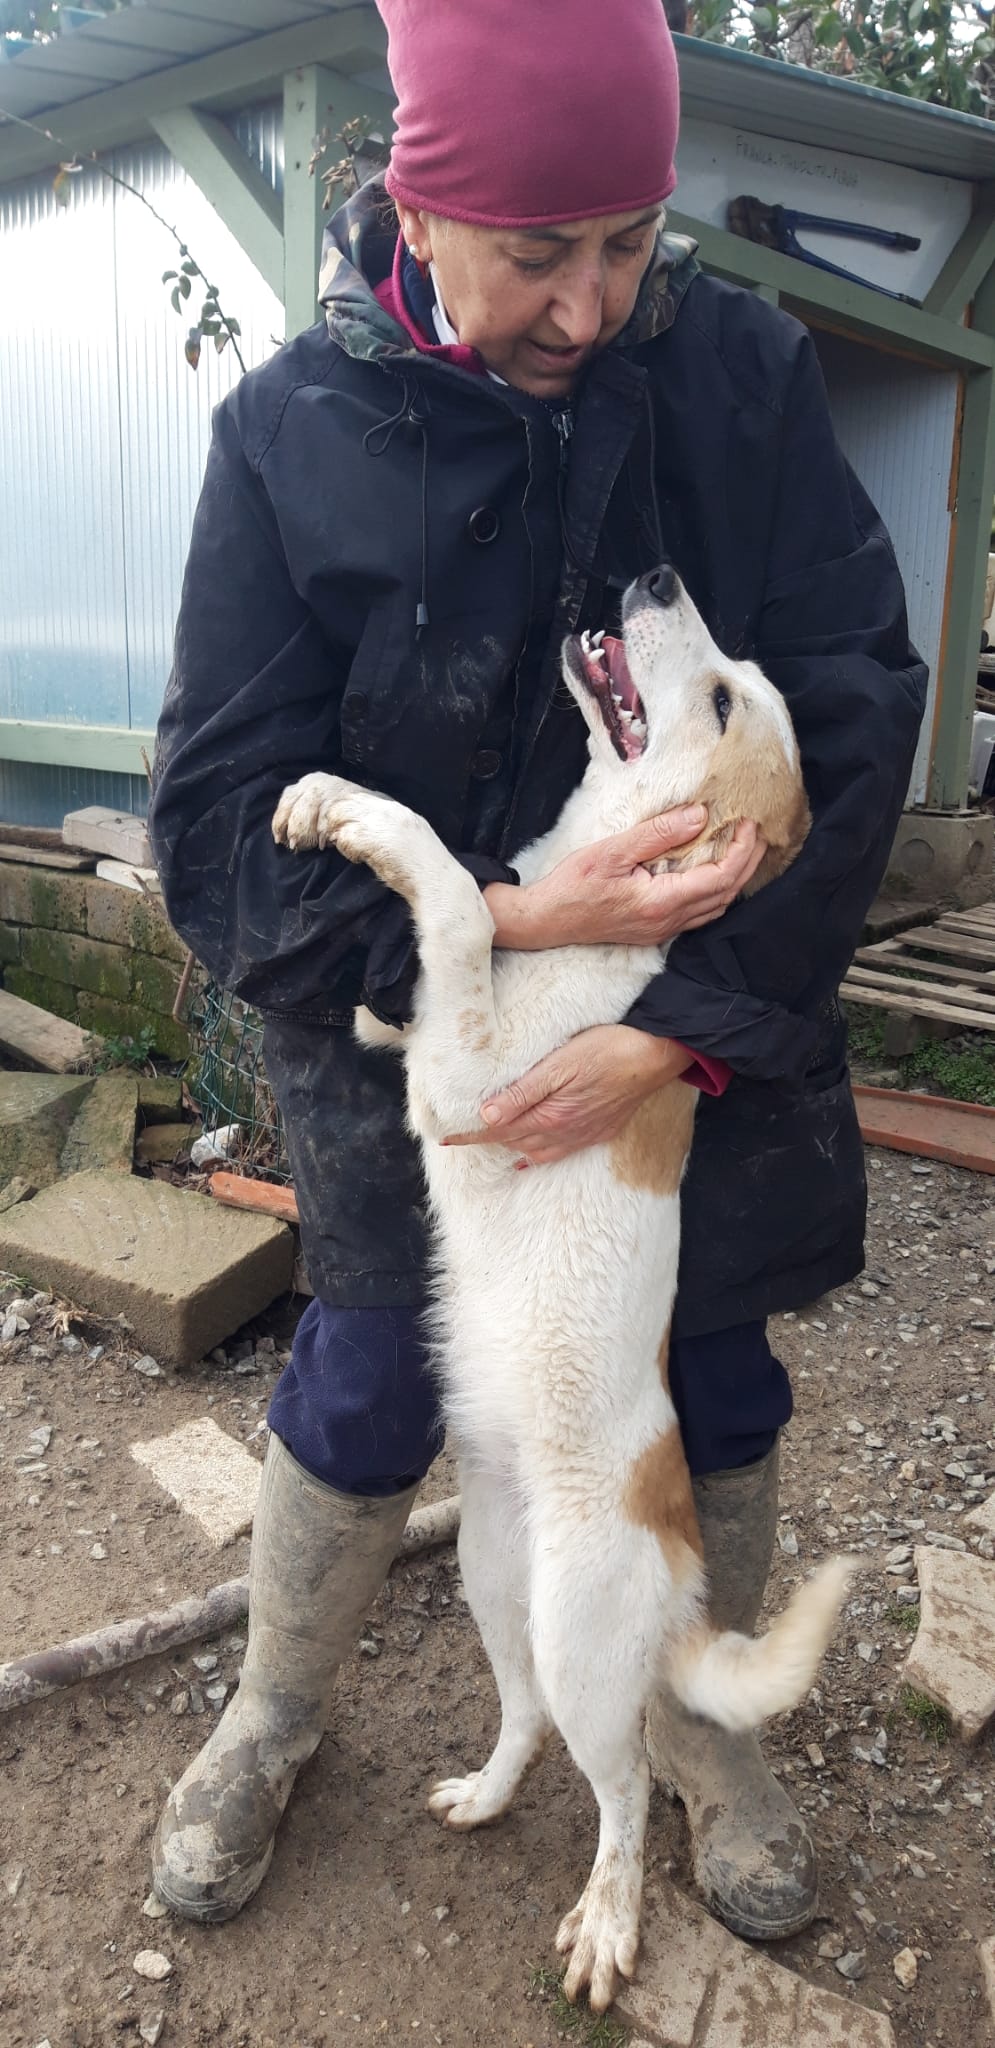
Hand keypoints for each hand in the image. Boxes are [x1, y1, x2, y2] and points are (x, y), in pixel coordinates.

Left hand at [443, 1025, 692, 1166]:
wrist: (655, 1055)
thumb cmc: (607, 1050)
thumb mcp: (559, 1065)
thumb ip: (522, 1094)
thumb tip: (487, 1118)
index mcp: (550, 1116)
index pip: (499, 1131)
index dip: (471, 1135)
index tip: (446, 1138)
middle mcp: (564, 1133)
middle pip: (514, 1143)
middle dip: (487, 1141)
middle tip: (462, 1135)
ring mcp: (584, 1134)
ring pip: (537, 1152)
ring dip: (512, 1148)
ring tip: (493, 1142)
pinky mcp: (600, 1131)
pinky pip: (560, 1152)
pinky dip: (539, 1155)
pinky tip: (532, 1155)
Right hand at [485, 809, 764, 950]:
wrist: (546, 920)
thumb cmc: (572, 885)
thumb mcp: (613, 850)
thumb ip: (659, 834)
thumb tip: (700, 816)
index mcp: (661, 901)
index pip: (721, 878)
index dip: (742, 851)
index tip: (749, 824)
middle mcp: (668, 921)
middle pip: (726, 895)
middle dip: (748, 863)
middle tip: (758, 832)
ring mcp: (662, 930)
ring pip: (716, 908)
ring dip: (735, 879)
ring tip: (743, 849)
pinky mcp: (655, 930)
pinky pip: (699, 914)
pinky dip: (716, 891)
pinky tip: (713, 872)